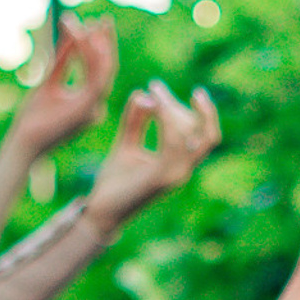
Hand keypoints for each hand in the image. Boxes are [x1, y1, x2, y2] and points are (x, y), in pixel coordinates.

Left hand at [8, 14, 118, 156]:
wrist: (22, 142)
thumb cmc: (32, 118)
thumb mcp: (49, 81)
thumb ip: (62, 60)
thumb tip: (71, 34)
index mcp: (88, 102)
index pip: (99, 69)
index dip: (97, 45)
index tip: (92, 23)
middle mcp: (95, 106)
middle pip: (107, 67)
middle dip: (105, 42)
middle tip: (101, 19)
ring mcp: (93, 109)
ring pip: (103, 69)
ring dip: (96, 45)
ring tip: (88, 26)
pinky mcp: (87, 110)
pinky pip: (96, 77)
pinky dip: (92, 56)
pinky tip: (84, 39)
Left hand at [88, 82, 219, 231]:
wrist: (99, 212)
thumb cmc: (113, 181)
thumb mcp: (126, 144)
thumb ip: (135, 120)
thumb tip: (142, 93)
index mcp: (180, 163)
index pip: (201, 130)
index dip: (188, 106)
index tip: (161, 87)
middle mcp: (183, 169)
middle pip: (201, 129)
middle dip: (177, 106)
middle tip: (155, 90)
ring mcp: (175, 175)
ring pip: (191, 134)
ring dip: (172, 109)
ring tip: (154, 95)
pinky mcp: (161, 179)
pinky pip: (173, 143)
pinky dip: (166, 120)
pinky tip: (152, 107)